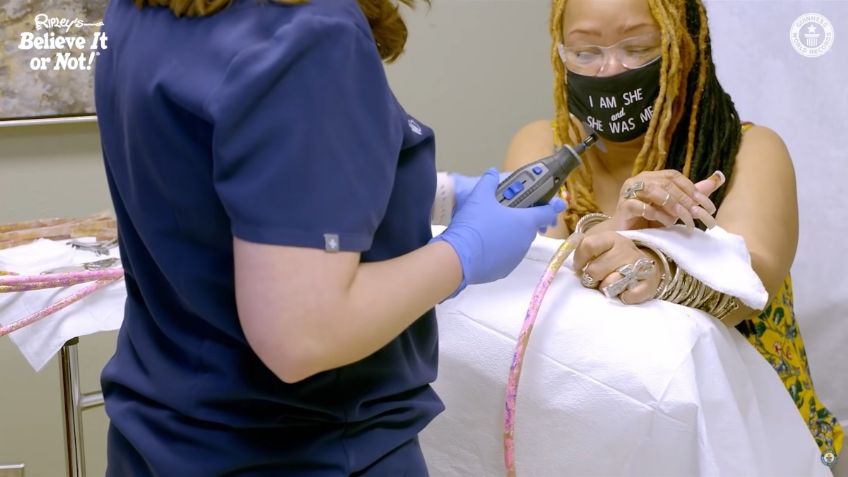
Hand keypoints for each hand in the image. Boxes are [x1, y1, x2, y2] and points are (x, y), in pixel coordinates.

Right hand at [433, 168, 565, 293]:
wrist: (458, 257)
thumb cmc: (474, 224)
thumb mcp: (479, 197)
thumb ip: (488, 182)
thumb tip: (492, 172)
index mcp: (525, 221)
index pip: (547, 212)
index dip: (553, 206)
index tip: (558, 204)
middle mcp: (525, 240)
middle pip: (530, 227)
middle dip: (523, 220)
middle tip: (509, 214)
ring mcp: (516, 257)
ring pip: (518, 242)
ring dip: (511, 236)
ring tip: (492, 230)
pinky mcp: (505, 270)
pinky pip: (507, 256)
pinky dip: (501, 251)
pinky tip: (486, 246)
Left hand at [572, 231, 661, 304]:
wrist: (643, 267)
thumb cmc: (613, 259)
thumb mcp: (600, 248)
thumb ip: (585, 251)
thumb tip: (574, 266)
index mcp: (611, 238)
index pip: (588, 245)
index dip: (579, 260)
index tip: (579, 267)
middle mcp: (626, 249)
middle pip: (595, 269)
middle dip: (591, 278)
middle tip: (596, 279)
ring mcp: (639, 265)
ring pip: (611, 283)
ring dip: (606, 288)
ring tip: (608, 286)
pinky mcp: (649, 283)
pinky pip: (631, 295)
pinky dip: (625, 297)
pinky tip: (623, 294)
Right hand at [611, 170, 725, 230]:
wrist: (626, 234)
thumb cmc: (649, 219)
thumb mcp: (675, 207)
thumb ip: (693, 194)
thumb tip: (718, 178)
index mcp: (653, 176)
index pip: (675, 177)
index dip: (693, 190)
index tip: (709, 207)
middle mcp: (640, 180)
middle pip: (666, 184)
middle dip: (686, 200)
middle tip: (699, 215)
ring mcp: (629, 192)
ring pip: (654, 192)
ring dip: (672, 206)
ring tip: (683, 219)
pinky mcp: (623, 207)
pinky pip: (641, 206)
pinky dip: (657, 214)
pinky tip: (666, 224)